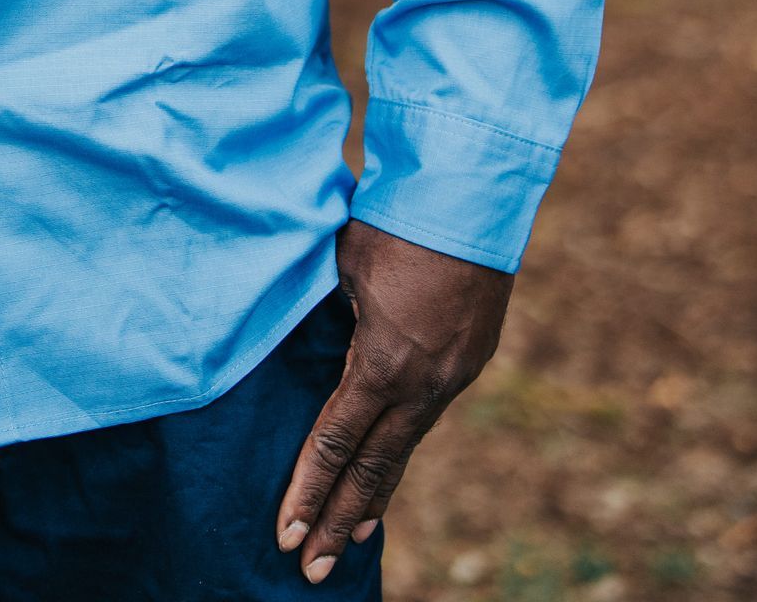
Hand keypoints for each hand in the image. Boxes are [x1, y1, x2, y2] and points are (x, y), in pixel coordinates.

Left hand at [277, 220, 510, 581]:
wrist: (472, 193)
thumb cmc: (393, 219)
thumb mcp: (343, 268)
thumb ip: (324, 316)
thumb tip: (299, 342)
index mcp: (383, 362)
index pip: (335, 443)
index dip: (307, 492)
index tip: (283, 533)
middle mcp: (422, 384)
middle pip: (373, 470)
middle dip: (337, 523)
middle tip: (309, 570)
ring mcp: (451, 377)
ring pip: (403, 451)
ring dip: (372, 498)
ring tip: (345, 540)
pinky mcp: (469, 362)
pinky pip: (425, 420)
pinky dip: (400, 454)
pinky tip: (385, 476)